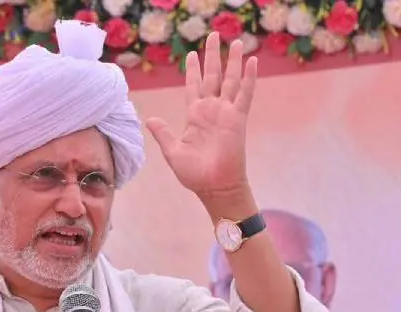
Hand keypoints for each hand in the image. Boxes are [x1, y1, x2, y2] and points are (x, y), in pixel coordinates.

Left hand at [145, 33, 256, 202]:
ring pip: (230, 80)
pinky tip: (251, 61)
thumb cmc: (194, 174)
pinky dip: (248, 78)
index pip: (193, 86)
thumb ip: (163, 134)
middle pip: (212, 76)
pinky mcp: (238, 119)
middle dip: (212, 56)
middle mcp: (210, 110)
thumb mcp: (173, 152)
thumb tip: (149, 119)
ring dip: (232, 61)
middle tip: (213, 35)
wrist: (214, 187)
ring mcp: (225, 113)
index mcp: (194, 116)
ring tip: (236, 42)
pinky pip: (245, 94)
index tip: (191, 54)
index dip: (193, 70)